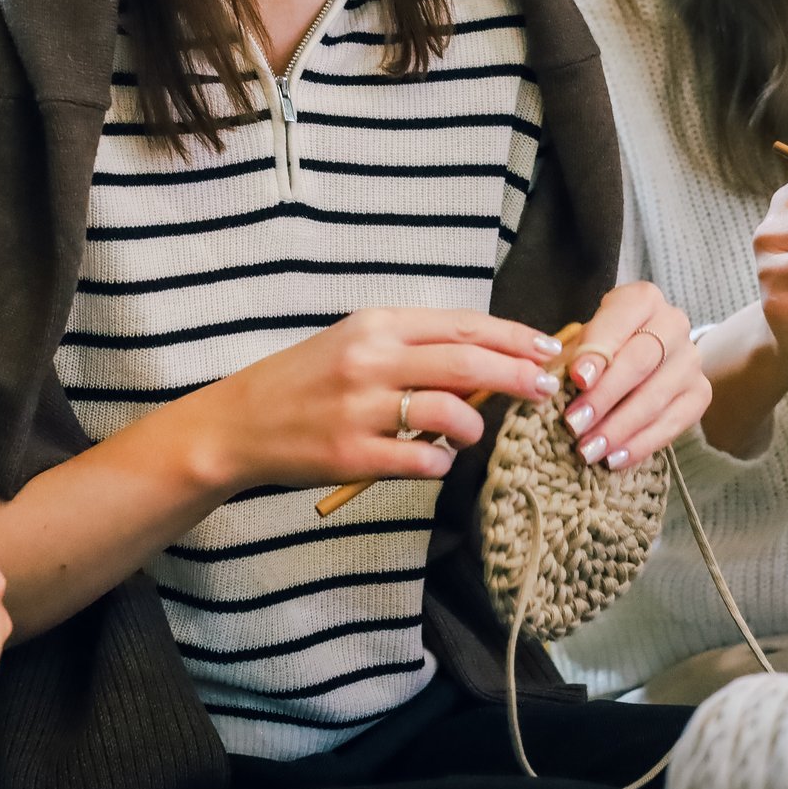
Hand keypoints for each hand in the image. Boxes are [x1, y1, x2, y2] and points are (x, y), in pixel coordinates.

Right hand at [185, 308, 566, 491]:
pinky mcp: (352, 454)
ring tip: (470, 434)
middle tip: (546, 389)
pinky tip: (435, 461)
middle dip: (517, 376)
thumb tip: (486, 360)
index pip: (462, 325)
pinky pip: (421, 461)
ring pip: (449, 413)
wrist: (239, 424)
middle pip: (467, 362)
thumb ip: (414, 348)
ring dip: (474, 427)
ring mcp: (361, 408)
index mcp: (376, 324)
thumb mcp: (355, 344)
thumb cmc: (306, 382)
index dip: (513, 337)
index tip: (548, 349)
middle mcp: (371, 359)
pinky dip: (441, 464)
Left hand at [555, 282, 707, 471]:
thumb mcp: (585, 337)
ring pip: (656, 397)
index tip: (577, 379)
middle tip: (574, 424)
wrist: (646, 351)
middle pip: (640, 362)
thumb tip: (553, 382)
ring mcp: (691, 360)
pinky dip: (642, 444)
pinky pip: (674, 423)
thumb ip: (572, 354)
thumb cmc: (605, 344)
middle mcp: (674, 324)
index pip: (619, 323)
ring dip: (619, 428)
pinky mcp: (700, 393)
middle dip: (604, 397)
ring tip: (588, 450)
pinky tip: (615, 459)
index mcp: (643, 299)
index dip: (598, 351)